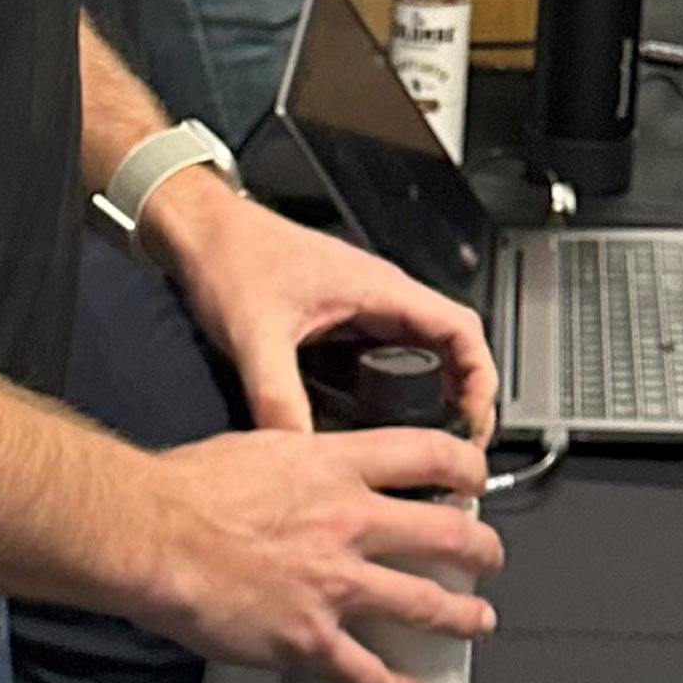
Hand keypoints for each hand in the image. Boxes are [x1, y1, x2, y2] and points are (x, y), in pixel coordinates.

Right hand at [135, 427, 502, 682]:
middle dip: (483, 551)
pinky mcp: (308, 638)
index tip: (476, 481)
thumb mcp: (263, 445)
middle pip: (449, 533)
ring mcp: (334, 584)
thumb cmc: (189, 489)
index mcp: (337, 467)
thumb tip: (319, 461)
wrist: (150, 534)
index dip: (469, 467)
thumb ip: (307, 457)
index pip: (431, 453)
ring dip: (462, 618)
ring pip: (426, 605)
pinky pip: (366, 674)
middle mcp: (349, 522)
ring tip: (476, 622)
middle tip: (488, 557)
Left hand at [141, 172, 498, 440]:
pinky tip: (386, 418)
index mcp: (379, 288)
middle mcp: (379, 294)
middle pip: (452, 344)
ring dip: (439, 390)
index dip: (481, 378)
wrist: (201, 232)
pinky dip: (404, 385)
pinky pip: (392, 352)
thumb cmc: (231, 255)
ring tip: (434, 439)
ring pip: (424, 349)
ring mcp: (363, 305)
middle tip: (460, 444)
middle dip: (466, 395)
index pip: (461, 328)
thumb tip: (297, 450)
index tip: (476, 421)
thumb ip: (276, 395)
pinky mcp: (342, 317)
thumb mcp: (255, 333)